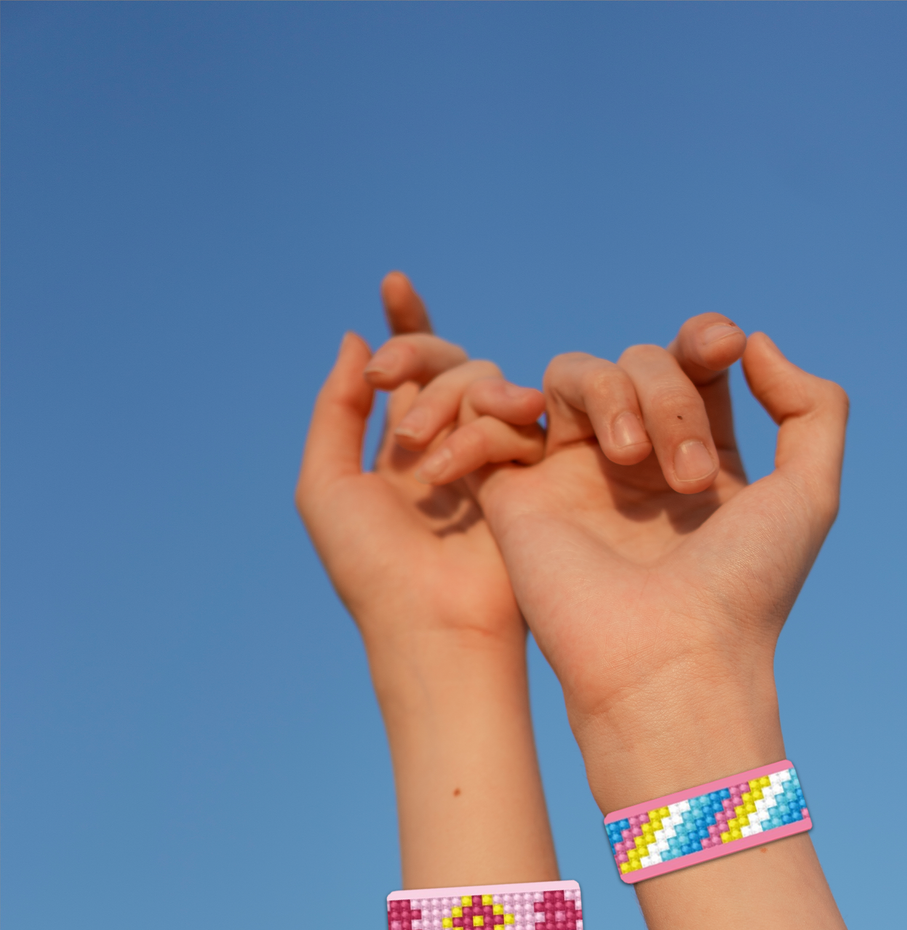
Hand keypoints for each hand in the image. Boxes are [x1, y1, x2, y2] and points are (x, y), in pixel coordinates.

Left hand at [295, 273, 543, 656]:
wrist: (432, 623)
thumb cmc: (370, 566)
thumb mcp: (327, 484)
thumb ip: (336, 408)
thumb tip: (356, 338)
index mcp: (401, 448)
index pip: (410, 371)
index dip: (406, 324)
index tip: (394, 282)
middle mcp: (450, 443)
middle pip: (448, 361)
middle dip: (416, 352)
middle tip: (390, 376)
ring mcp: (493, 455)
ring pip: (485, 380)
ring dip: (445, 400)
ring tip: (419, 452)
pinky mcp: (532, 472)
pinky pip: (518, 419)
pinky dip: (485, 427)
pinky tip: (461, 458)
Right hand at [469, 320, 848, 808]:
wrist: (667, 658)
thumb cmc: (744, 586)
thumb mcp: (810, 492)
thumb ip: (812, 407)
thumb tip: (756, 344)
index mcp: (700, 456)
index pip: (693, 365)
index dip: (704, 339)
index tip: (723, 347)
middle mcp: (636, 459)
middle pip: (639, 361)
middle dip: (670, 395)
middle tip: (687, 473)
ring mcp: (575, 472)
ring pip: (575, 372)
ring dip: (610, 392)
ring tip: (627, 456)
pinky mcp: (520, 492)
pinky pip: (495, 415)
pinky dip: (497, 403)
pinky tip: (538, 426)